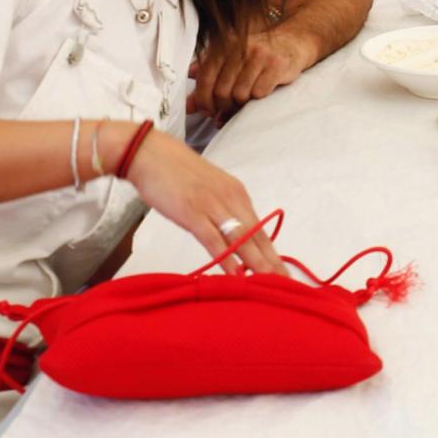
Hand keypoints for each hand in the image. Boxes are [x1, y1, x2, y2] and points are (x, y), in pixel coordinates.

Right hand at [122, 129, 287, 275]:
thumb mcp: (210, 190)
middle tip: (285, 284)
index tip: (283, 272)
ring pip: (240, 239)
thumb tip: (233, 234)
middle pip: (256, 236)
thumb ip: (223, 210)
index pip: (260, 229)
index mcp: (237, 194)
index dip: (272, 252)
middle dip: (271, 262)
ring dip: (255, 263)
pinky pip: (213, 239)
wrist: (152, 154)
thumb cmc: (179, 174)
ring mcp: (212, 206)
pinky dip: (225, 257)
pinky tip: (234, 273)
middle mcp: (230, 199)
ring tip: (268, 283)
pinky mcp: (192, 212)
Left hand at [187, 27, 316, 115]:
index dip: (203, 99)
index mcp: (224, 44)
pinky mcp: (276, 64)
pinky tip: (263, 92)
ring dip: (242, 104)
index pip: (205, 77)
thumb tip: (188, 105)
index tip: (207, 110)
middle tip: (227, 110)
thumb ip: (208, 79)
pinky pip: (259, 93)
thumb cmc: (258, 56)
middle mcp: (239, 47)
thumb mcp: (231, 61)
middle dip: (223, 106)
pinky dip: (259, 99)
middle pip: (221, 90)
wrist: (293, 42)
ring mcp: (259, 55)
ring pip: (240, 94)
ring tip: (247, 100)